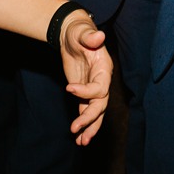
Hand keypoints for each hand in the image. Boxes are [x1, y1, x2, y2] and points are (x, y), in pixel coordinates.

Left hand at [57, 13, 111, 143]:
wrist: (70, 34)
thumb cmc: (77, 31)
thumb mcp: (81, 32)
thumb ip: (89, 37)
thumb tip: (99, 36)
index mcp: (104, 68)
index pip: (100, 88)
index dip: (85, 92)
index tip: (68, 88)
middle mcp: (102, 81)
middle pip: (100, 105)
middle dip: (90, 119)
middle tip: (76, 129)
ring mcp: (93, 88)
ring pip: (96, 113)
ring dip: (90, 127)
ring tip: (81, 142)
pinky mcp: (84, 93)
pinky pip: (86, 111)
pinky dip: (84, 124)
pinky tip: (79, 137)